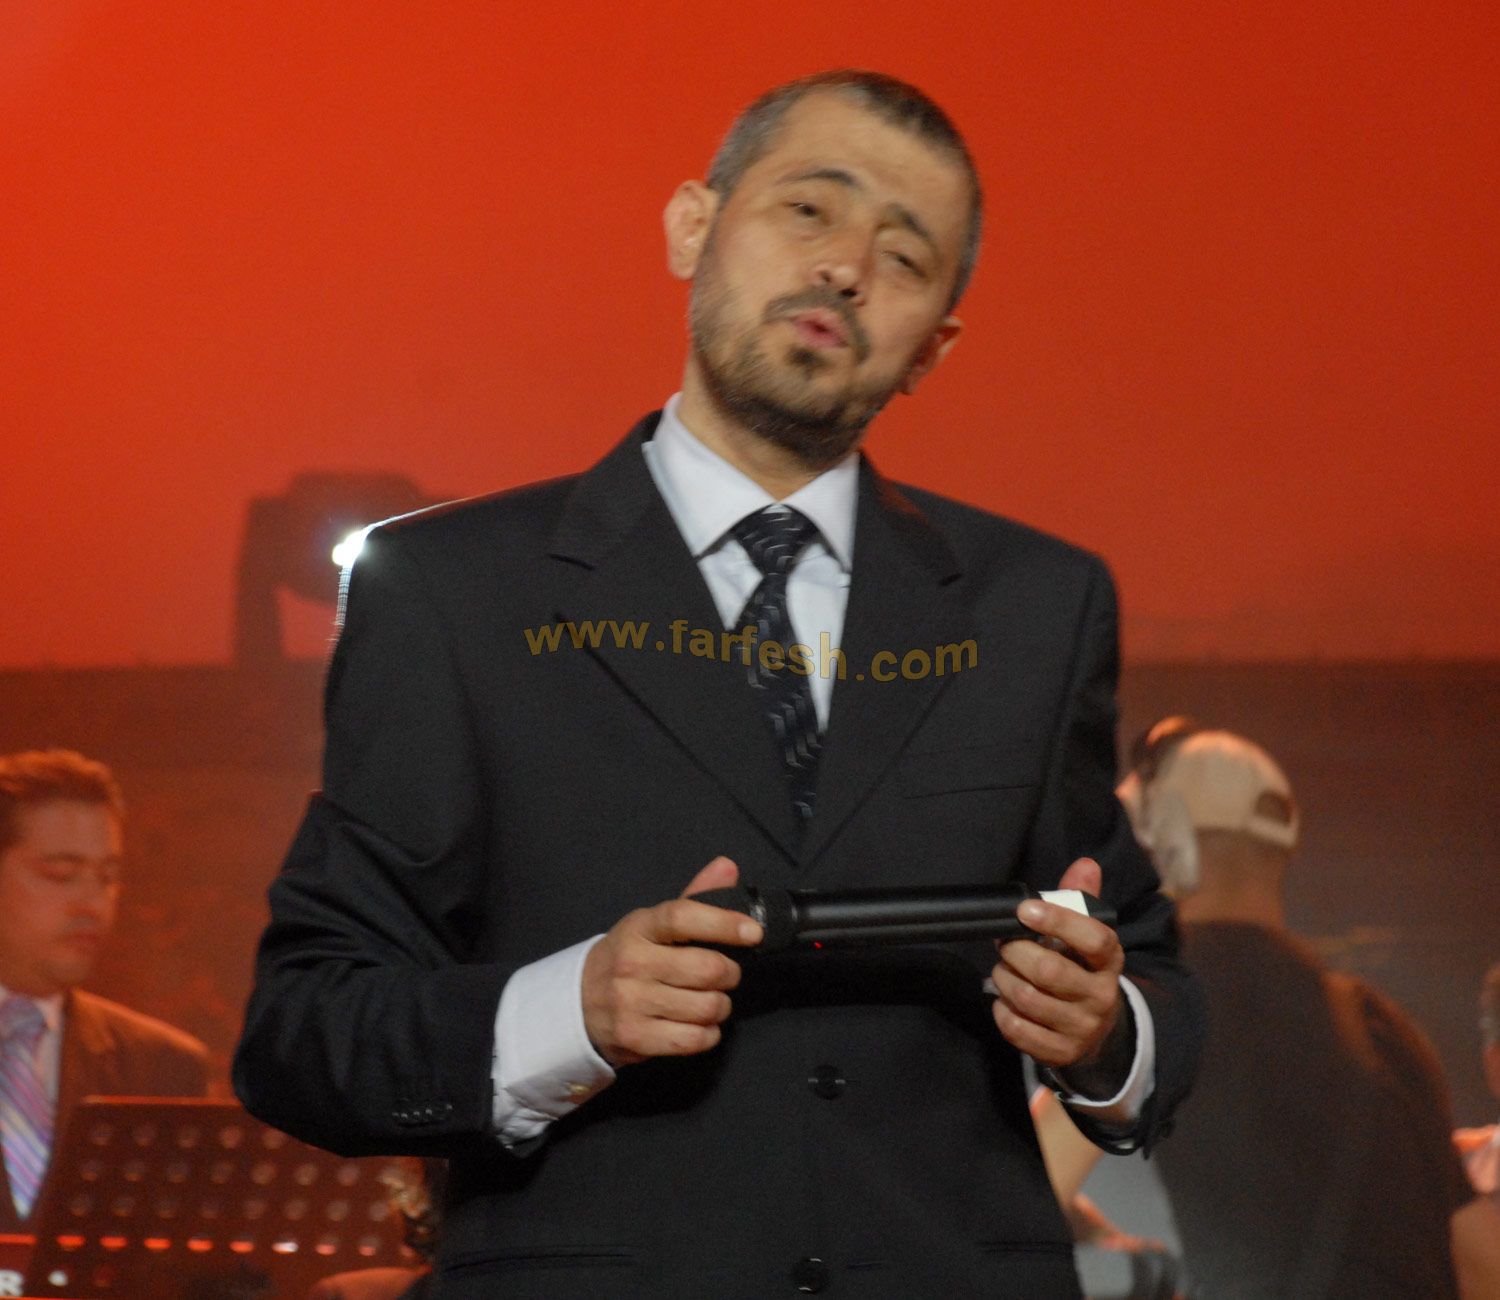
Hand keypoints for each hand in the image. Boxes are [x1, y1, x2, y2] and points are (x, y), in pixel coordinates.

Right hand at [582, 856, 762, 1067]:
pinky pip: (693, 1039)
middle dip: (730, 973)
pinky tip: (702, 1026)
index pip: (683, 917)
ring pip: (706, 1006)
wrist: (575, 1005)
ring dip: (721, 1006)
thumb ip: (693, 898)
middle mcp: (632, 963)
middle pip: (705, 968)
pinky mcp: (634, 1038)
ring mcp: (631, 1002)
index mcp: (638, 928)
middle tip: (726, 975)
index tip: (753, 932)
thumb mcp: (650, 925)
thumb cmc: (627, 959)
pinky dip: (709, 1034)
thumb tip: (728, 866)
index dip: (723, 923)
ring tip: (712, 1001)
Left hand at [989, 857, 1125, 1072]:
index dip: (1057, 921)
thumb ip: (1080, 899)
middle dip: (1015, 951)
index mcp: (1110, 962)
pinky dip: (1001, 1010)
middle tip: (1004, 943)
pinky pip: (1017, 1029)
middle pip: (1049, 971)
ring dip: (1003, 978)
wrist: (1097, 1029)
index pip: (1093, 939)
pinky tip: (1004, 999)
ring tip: (1002, 968)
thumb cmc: (1082, 969)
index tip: (1024, 909)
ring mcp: (1081, 1028)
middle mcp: (1101, 996)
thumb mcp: (1087, 936)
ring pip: (1027, 999)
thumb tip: (1085, 864)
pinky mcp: (1060, 1052)